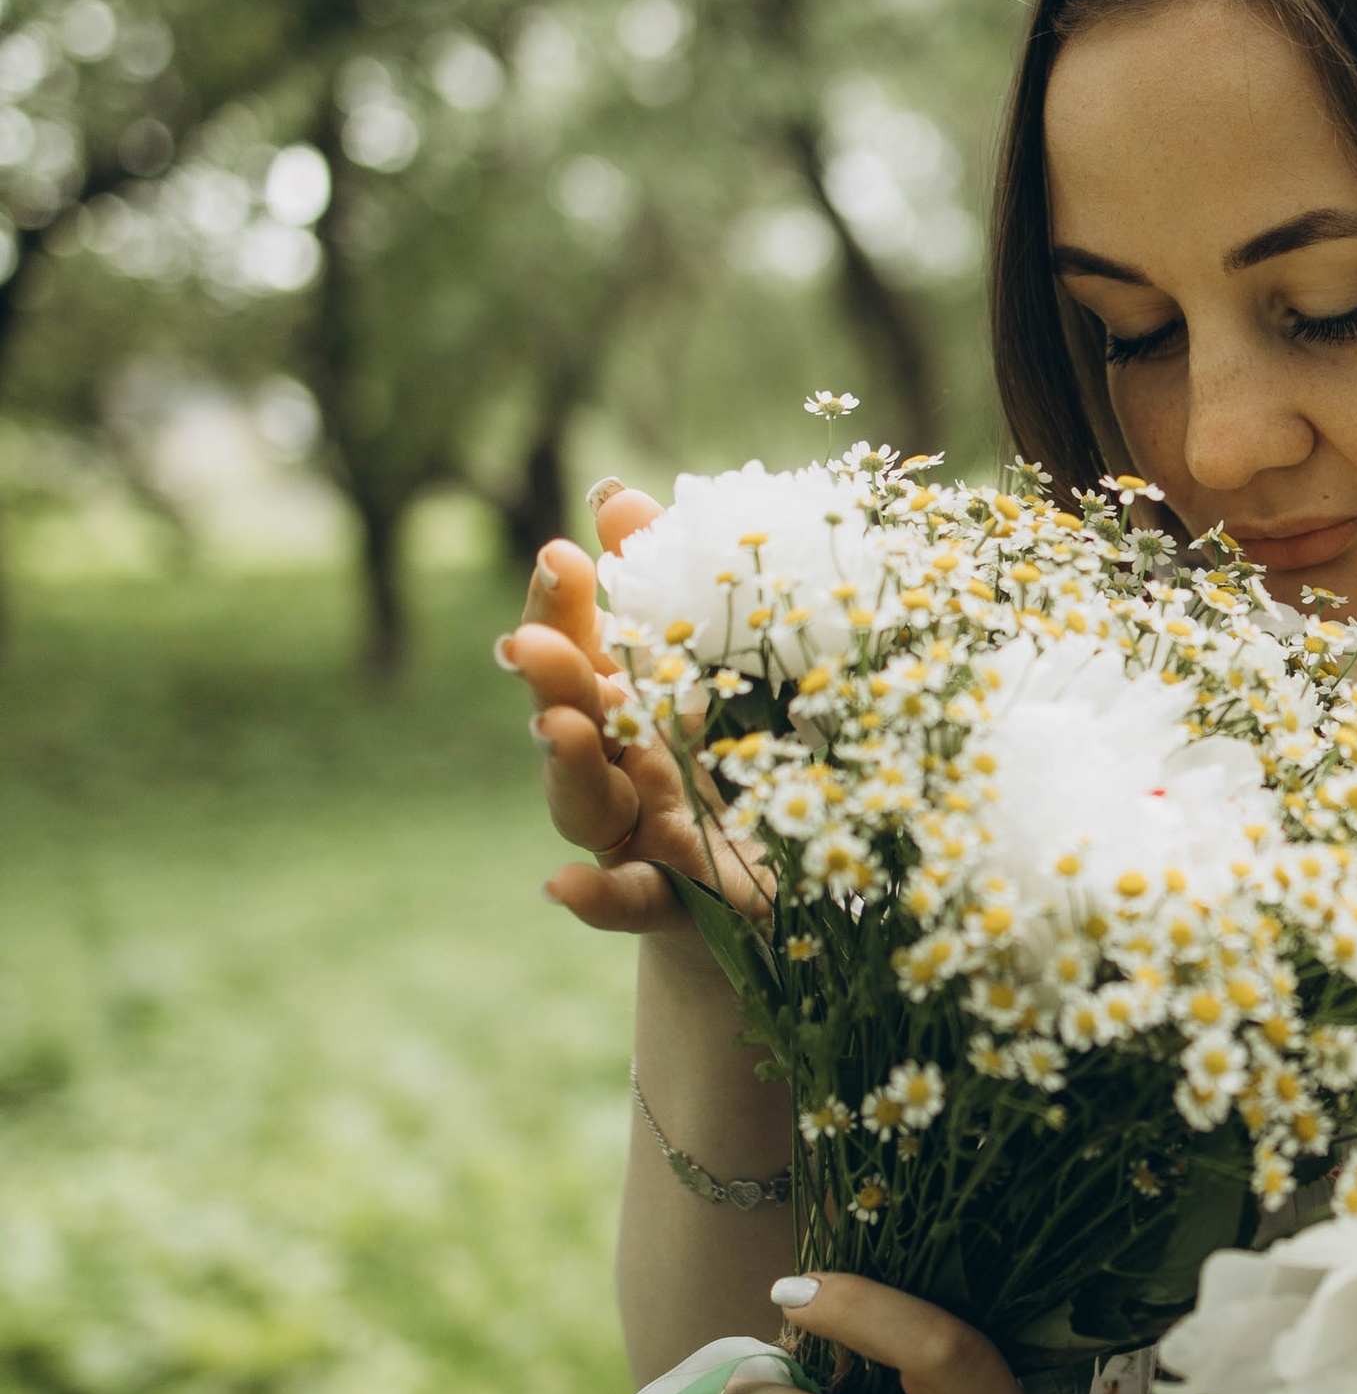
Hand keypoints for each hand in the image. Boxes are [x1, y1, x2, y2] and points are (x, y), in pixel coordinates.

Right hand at [498, 483, 712, 933]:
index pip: (583, 640)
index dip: (564, 602)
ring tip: (559, 726)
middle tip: (529, 641)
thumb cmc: (745, 763)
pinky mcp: (675, 900)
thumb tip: (611, 492)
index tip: (561, 553)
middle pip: (567, 711)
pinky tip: (560, 884)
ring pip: (583, 801)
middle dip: (549, 674)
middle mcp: (620, 763)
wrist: (790, 888)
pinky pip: (627, 900)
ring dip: (565, 763)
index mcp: (632, 700)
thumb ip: (672, 582)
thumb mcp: (728, 666)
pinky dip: (592, 895)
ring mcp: (638, 834)